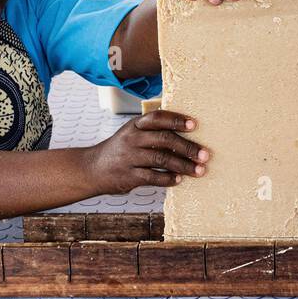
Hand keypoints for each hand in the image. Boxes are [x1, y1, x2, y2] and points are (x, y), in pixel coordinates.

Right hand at [82, 110, 209, 195]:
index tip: (194, 124)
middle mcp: (132, 139)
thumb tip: (188, 131)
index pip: (157, 118)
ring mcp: (130, 158)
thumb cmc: (121, 149)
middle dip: (187, 147)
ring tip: (200, 170)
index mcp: (135, 125)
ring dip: (184, 165)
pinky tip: (180, 180)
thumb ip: (153, 131)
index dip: (176, 119)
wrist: (92, 169)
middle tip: (205, 154)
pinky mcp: (129, 176)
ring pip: (161, 160)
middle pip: (164, 139)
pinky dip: (168, 179)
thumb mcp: (132, 133)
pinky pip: (153, 177)